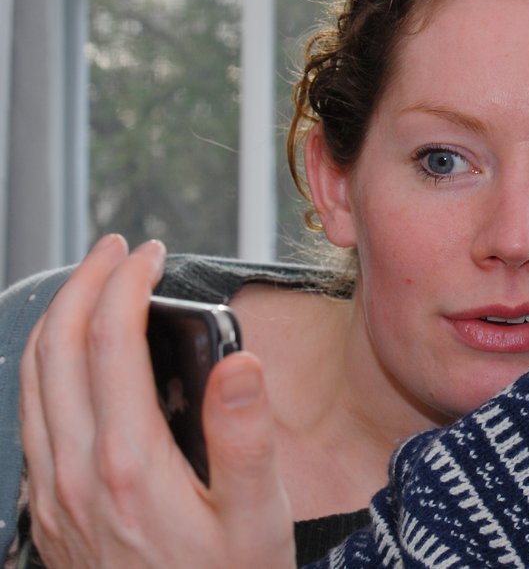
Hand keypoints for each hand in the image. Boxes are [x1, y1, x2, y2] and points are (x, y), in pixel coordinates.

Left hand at [19, 235, 296, 567]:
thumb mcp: (258, 519)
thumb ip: (245, 437)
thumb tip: (238, 360)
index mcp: (128, 466)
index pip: (109, 343)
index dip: (126, 283)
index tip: (152, 253)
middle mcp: (76, 474)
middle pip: (57, 349)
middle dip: (84, 282)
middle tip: (118, 248)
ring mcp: (54, 494)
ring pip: (31, 380)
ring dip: (59, 318)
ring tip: (95, 284)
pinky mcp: (49, 512)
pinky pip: (30, 418)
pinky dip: (48, 366)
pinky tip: (80, 361)